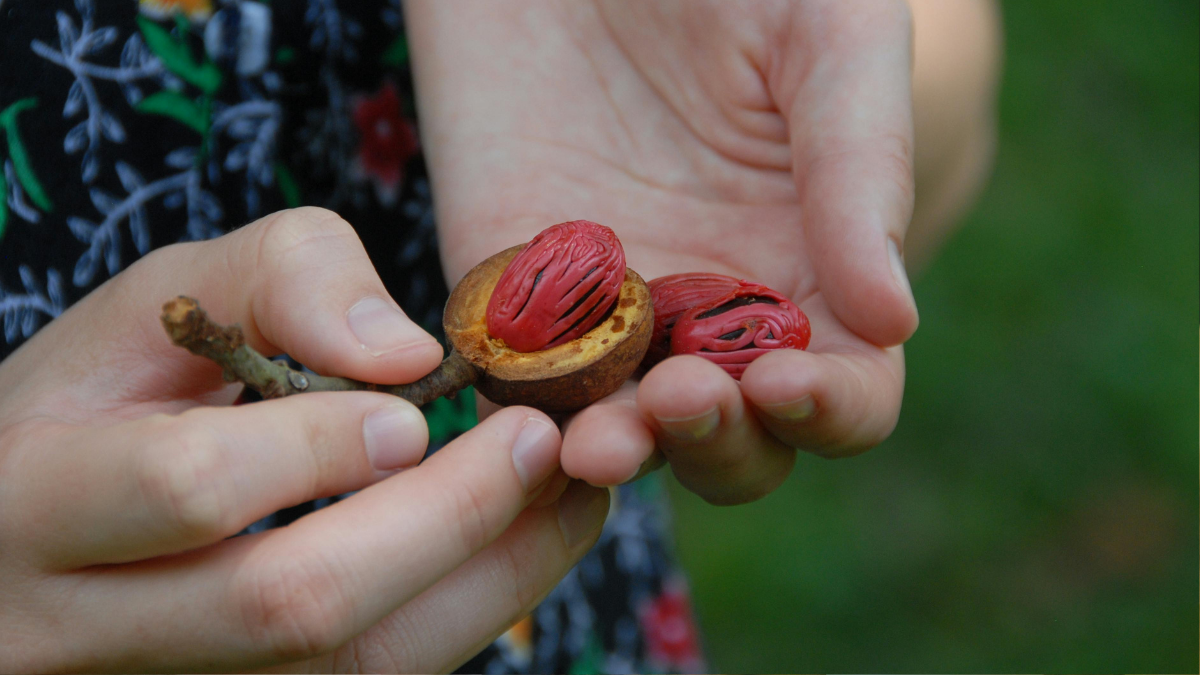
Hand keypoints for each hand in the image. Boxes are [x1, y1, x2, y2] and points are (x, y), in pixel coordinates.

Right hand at [0, 207, 608, 672]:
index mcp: (28, 500)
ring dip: (487, 578)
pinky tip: (521, 539)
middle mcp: (77, 632)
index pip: (185, 487)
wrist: (44, 520)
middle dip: (443, 518)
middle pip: (289, 605)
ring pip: (350, 667)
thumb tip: (409, 357)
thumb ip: (282, 281)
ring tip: (568, 491)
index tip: (418, 405)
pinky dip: (468, 609)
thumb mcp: (161, 300)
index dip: (318, 445)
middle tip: (542, 440)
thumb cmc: (104, 394)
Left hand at [408, 0, 917, 502]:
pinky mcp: (510, 295)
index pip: (849, 391)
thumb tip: (893, 321)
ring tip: (595, 440)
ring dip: (619, 454)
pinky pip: (518, 389)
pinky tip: (520, 420)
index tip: (783, 380)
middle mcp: (713, 311)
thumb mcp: (829, 39)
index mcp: (813, 267)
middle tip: (678, 396)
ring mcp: (608, 315)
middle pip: (738, 442)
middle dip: (718, 443)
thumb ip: (863, 169)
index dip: (832, 408)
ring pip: (624, 436)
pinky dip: (522, 421)